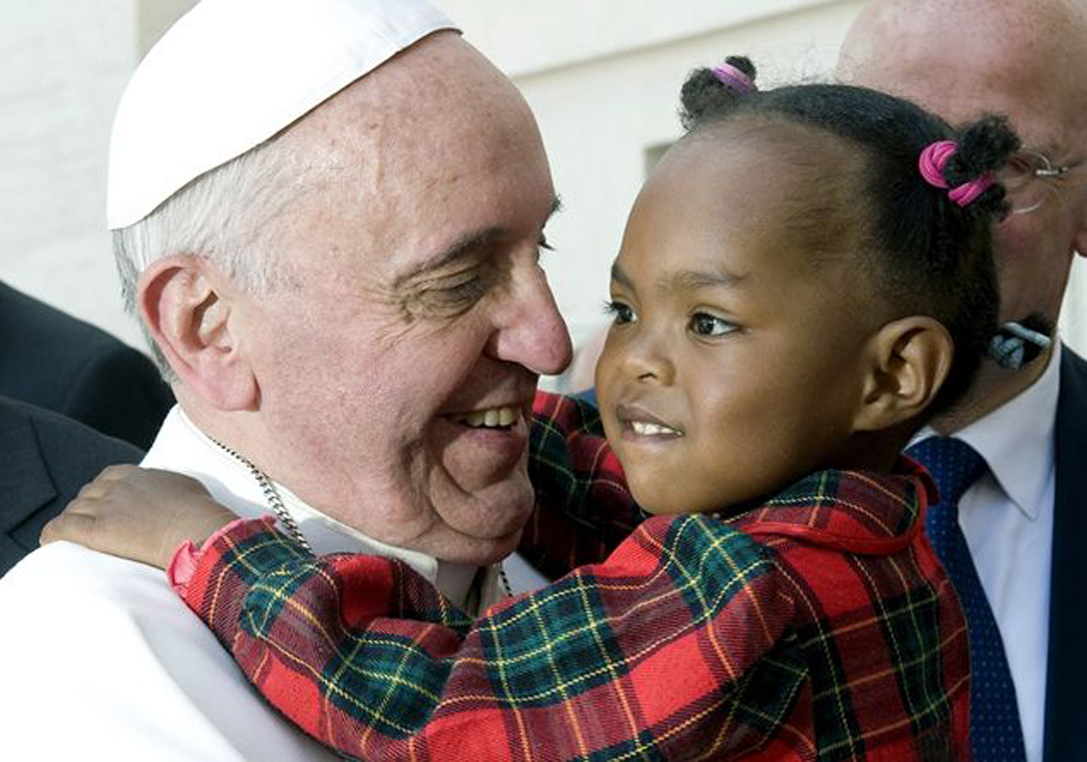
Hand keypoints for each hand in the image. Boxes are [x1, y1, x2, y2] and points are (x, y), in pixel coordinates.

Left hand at [41, 465, 237, 568]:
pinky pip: (64, 528)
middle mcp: (119, 487)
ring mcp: (107, 507)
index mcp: (139, 475)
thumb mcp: (185, 486)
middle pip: (89, 493)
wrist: (198, 530)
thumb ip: (166, 486)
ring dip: (71, 521)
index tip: (102, 502)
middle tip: (88, 524)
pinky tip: (48, 542)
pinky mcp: (98, 531)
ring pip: (75, 509)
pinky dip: (52, 533)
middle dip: (85, 507)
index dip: (101, 490)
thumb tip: (168, 492)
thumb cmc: (201, 513)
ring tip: (70, 537)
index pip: (108, 476)